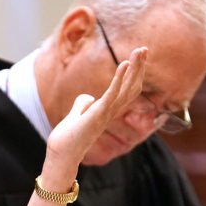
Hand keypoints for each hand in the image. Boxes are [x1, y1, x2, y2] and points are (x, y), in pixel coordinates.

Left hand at [23, 47, 146, 205]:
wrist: (60, 156)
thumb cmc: (67, 139)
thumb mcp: (75, 116)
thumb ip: (82, 105)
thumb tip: (86, 97)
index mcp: (106, 111)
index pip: (125, 89)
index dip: (132, 73)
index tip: (137, 56)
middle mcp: (109, 112)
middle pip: (130, 87)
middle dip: (138, 67)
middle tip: (144, 48)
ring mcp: (105, 114)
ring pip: (125, 89)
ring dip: (134, 69)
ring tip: (140, 51)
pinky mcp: (97, 116)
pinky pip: (112, 95)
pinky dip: (119, 80)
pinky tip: (124, 65)